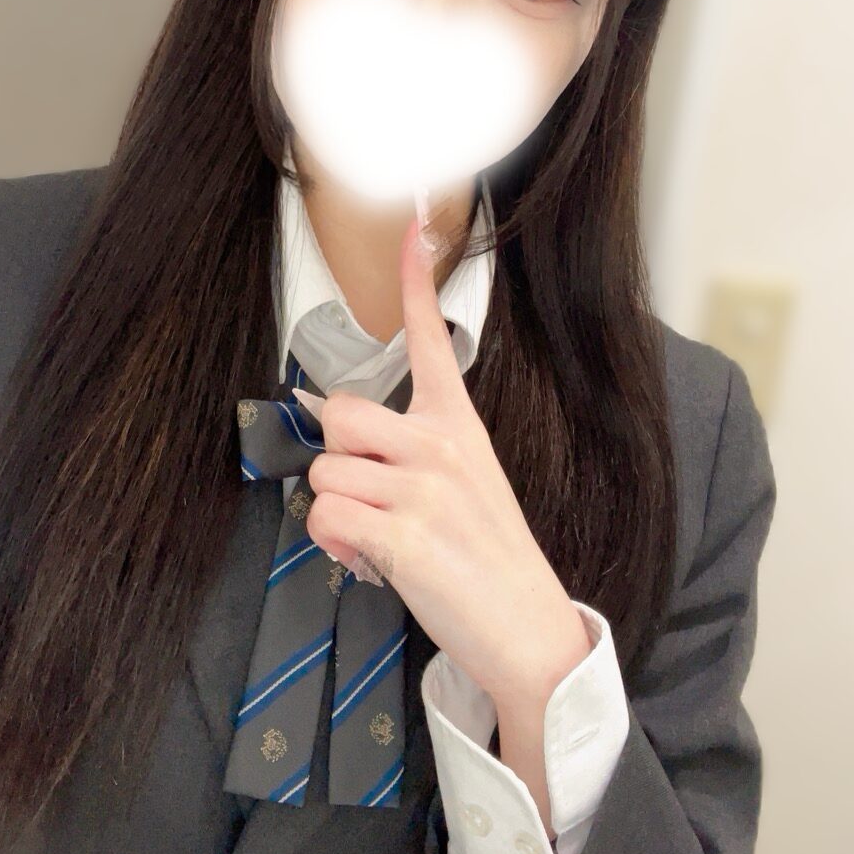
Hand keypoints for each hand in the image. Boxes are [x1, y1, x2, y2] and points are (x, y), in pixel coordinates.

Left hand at [300, 202, 589, 706]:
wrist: (529, 631)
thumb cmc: (487, 558)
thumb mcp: (463, 485)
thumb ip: (409, 454)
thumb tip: (341, 454)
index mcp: (458, 425)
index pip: (429, 338)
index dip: (416, 279)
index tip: (412, 222)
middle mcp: (441, 445)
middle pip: (337, 414)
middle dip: (338, 462)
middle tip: (371, 502)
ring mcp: (424, 488)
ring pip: (324, 473)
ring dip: (334, 515)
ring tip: (374, 541)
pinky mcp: (406, 535)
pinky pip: (326, 518)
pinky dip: (334, 548)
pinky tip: (370, 564)